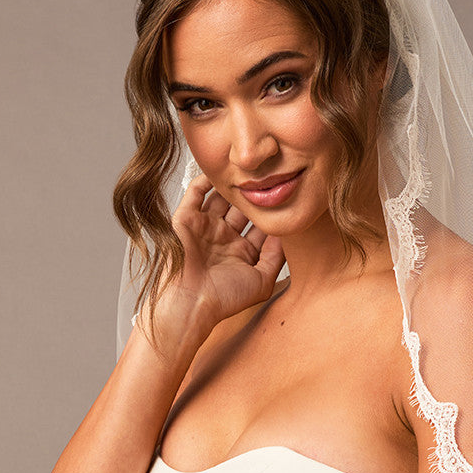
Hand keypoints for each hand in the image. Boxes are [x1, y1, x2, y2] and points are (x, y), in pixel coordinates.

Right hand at [155, 172, 285, 336]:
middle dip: (253, 195)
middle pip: (242, 208)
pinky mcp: (186, 219)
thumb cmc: (224, 298)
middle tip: (268, 178)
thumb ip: (277, 257)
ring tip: (247, 170)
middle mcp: (223, 238)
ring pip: (220, 197)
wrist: (190, 302)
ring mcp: (204, 227)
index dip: (271, 213)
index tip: (286, 199)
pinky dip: (205, 179)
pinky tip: (220, 170)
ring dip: (232, 186)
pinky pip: (195, 192)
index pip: (259, 225)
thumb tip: (286, 233)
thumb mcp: (262, 281)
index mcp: (241, 252)